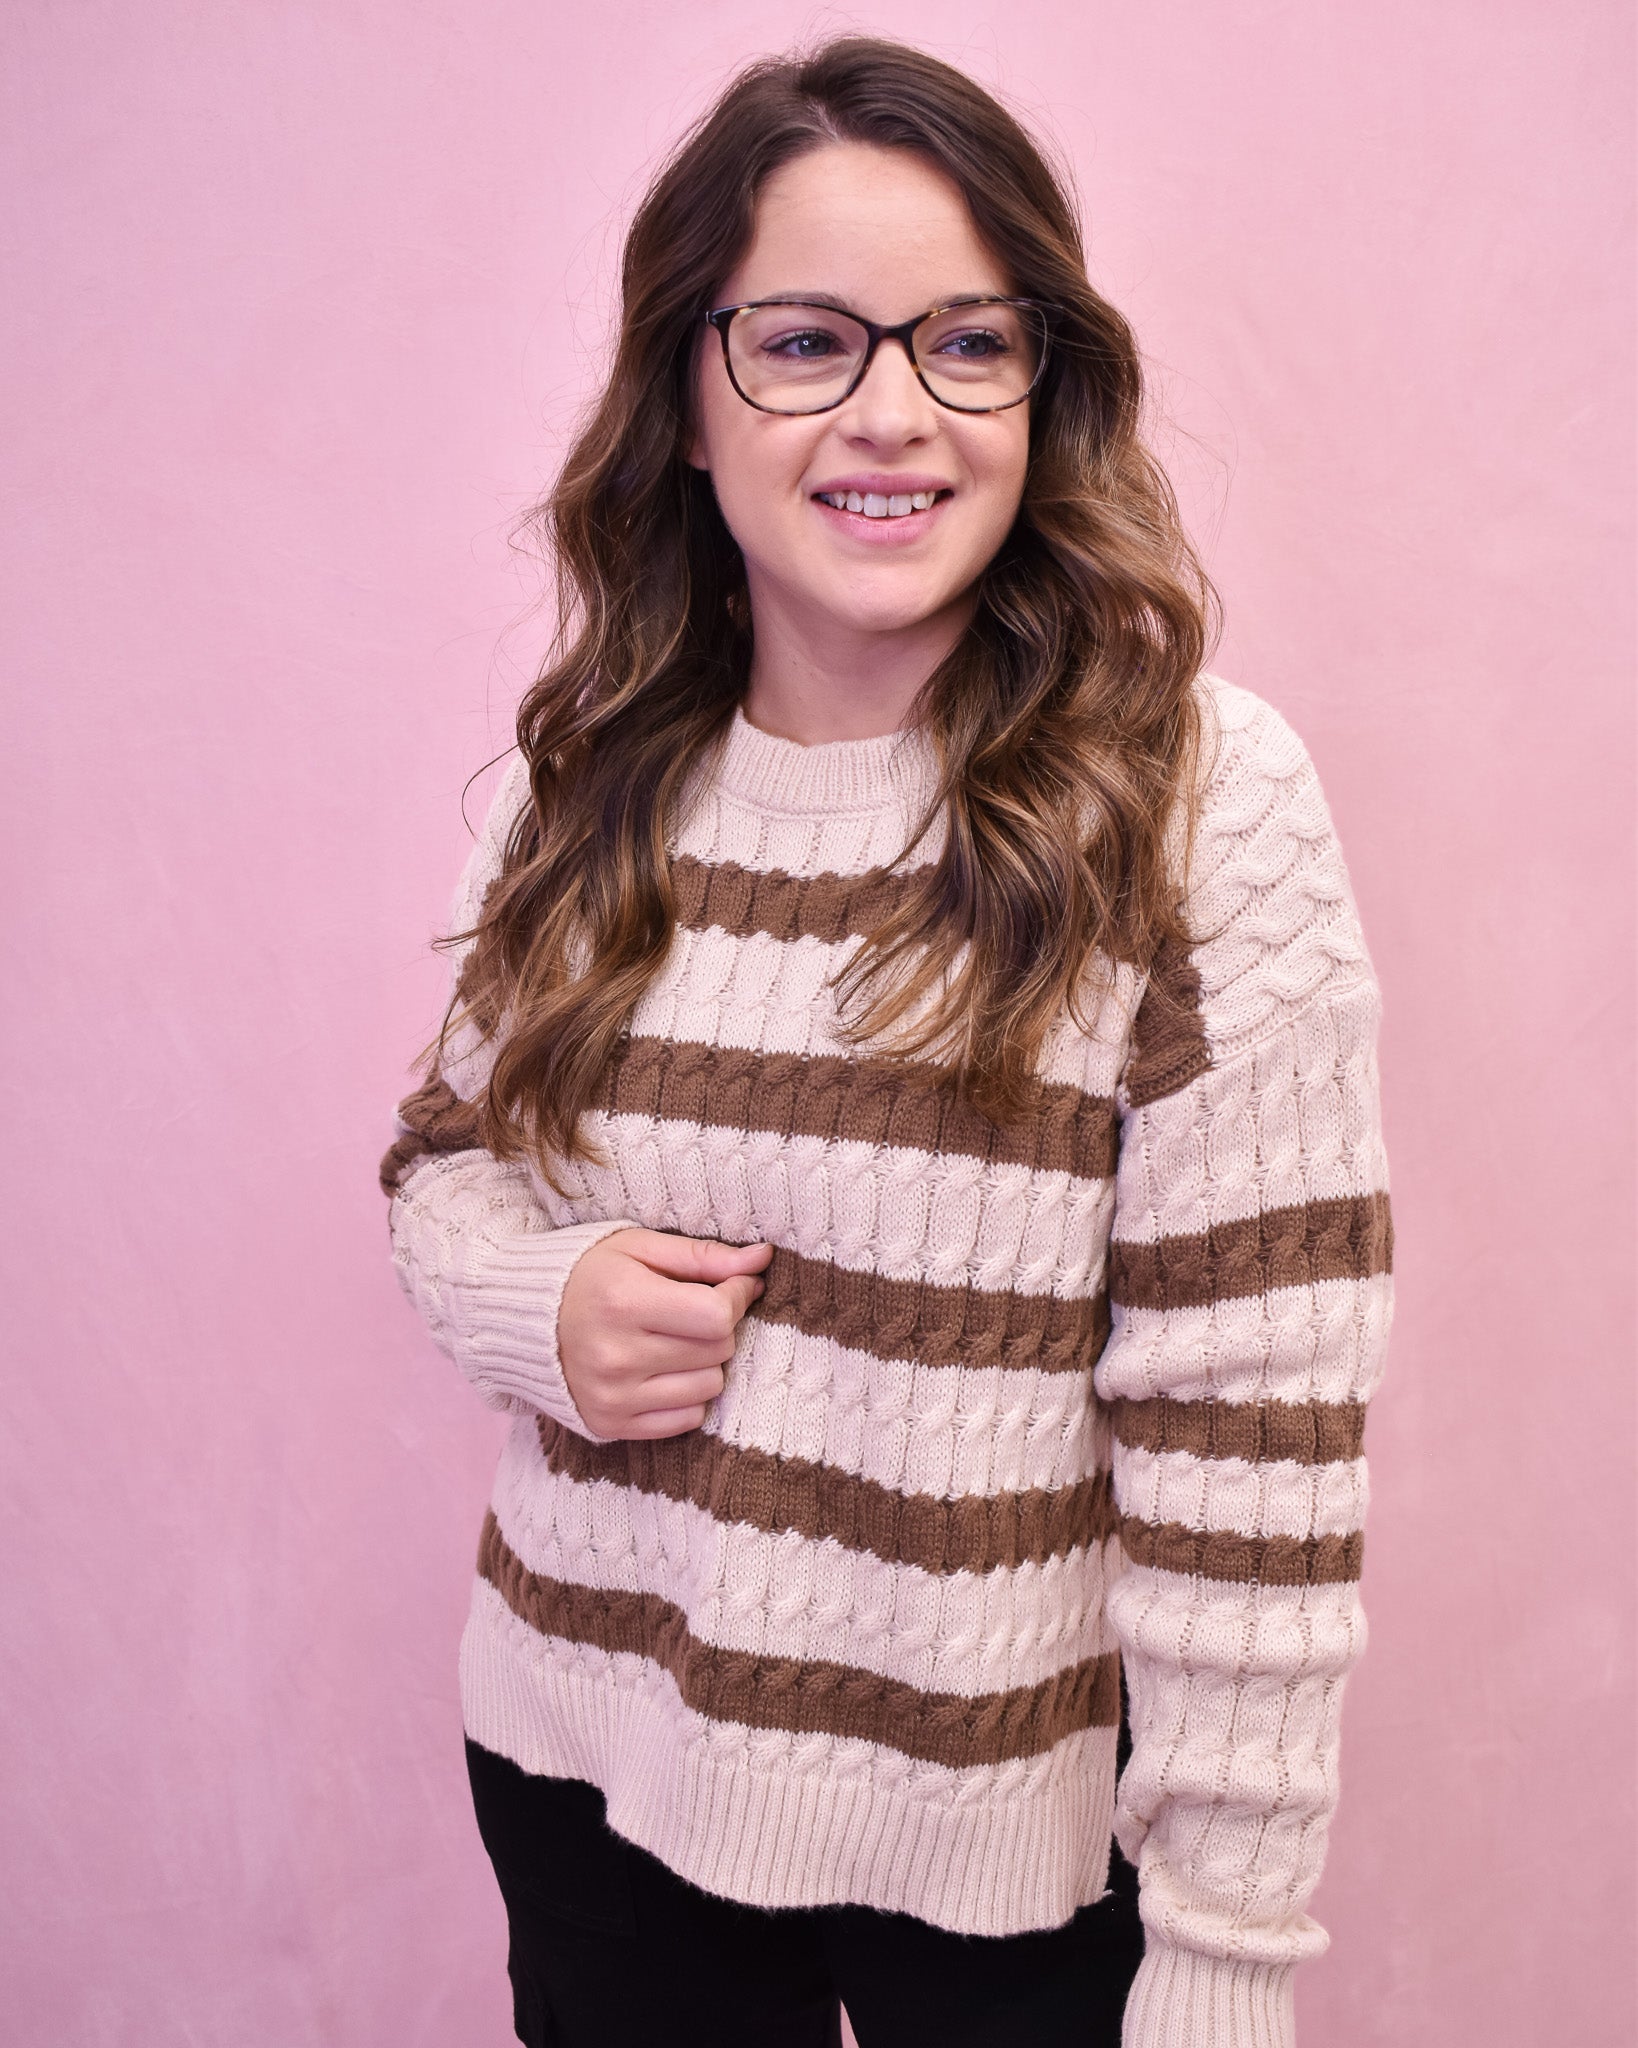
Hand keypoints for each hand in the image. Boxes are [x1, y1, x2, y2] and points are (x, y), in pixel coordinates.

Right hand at [557, 1230, 773, 1439]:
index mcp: (624, 1302)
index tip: (733, 1283)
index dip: (737, 1295)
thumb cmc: (586, 1274)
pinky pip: (686, 1419)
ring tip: (674, 1339)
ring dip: (705, 1362)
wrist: (520, 1322)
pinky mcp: (610, 1424)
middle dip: (719, 1326)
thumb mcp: (639, 1247)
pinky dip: (686, 1394)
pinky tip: (661, 1369)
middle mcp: (616, 1355)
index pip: (717, 1314)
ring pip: (709, 1387)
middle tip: (693, 1309)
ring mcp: (612, 1396)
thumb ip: (704, 1255)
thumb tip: (763, 1259)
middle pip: (717, 1350)